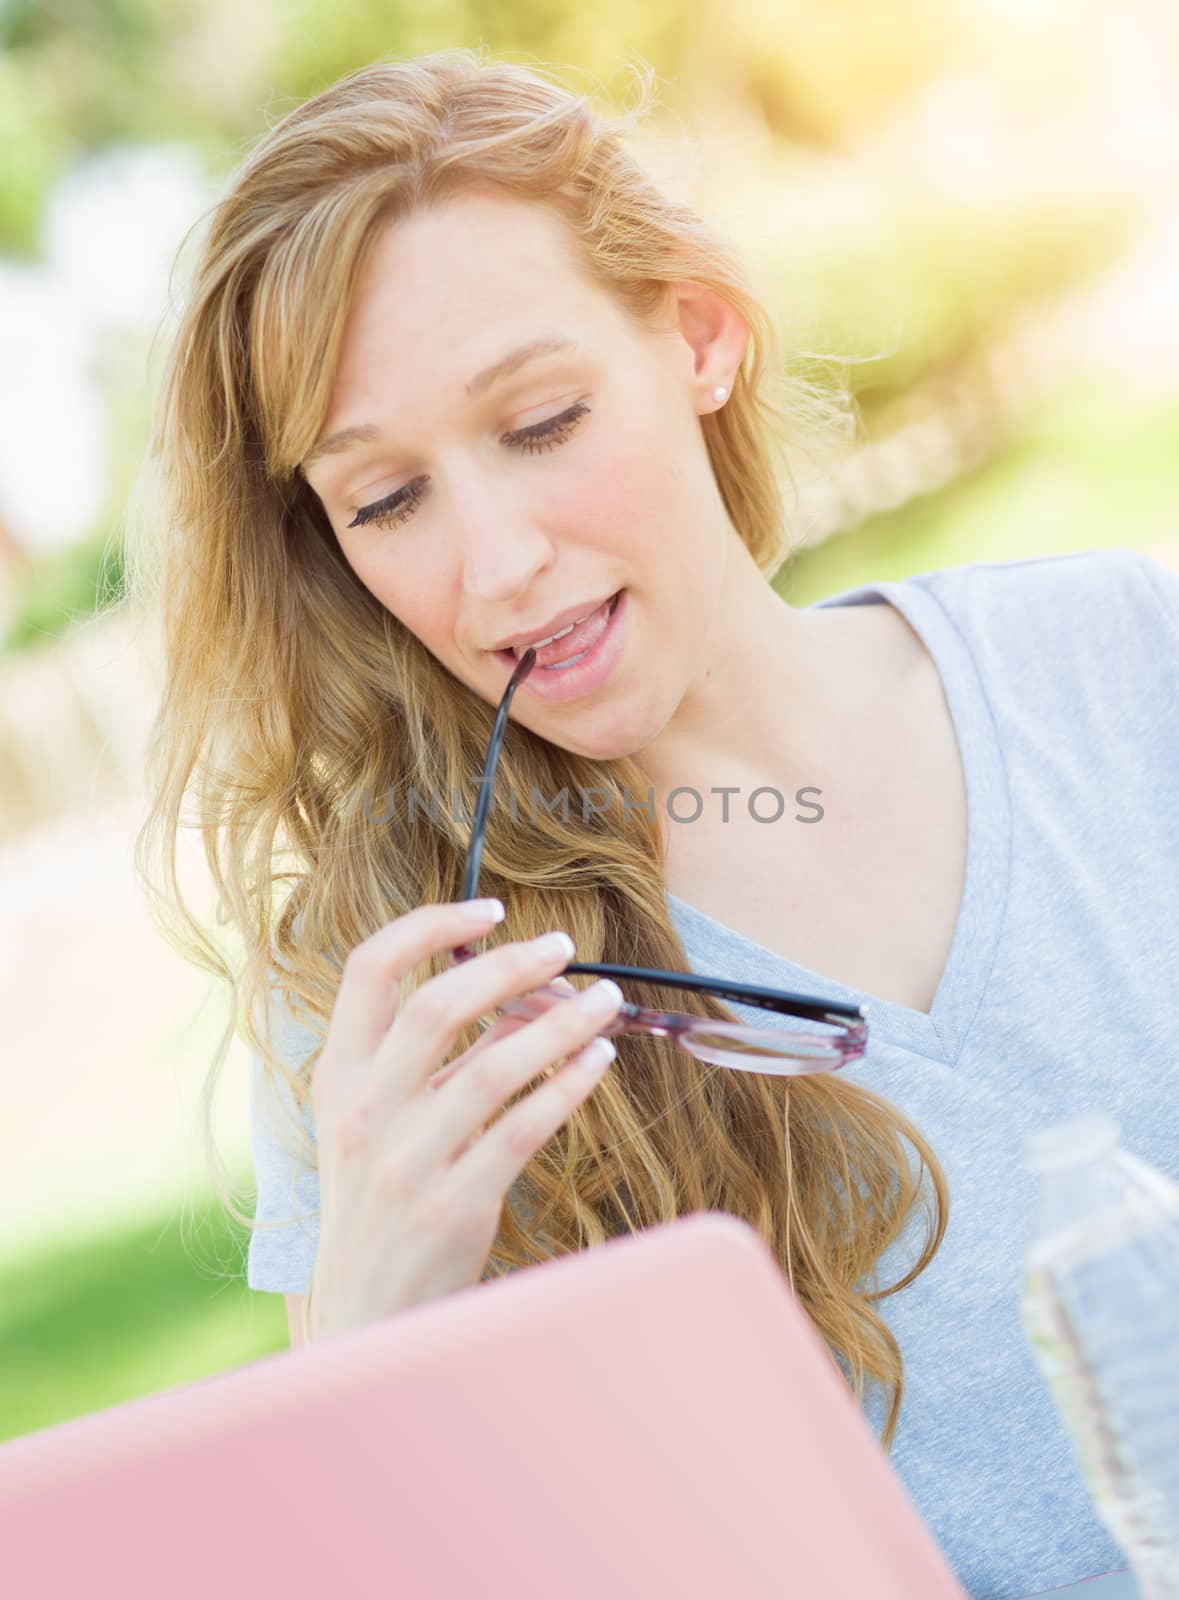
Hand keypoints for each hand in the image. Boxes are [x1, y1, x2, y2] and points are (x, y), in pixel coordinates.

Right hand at [306, 902, 622, 1340]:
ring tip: (606, 1003)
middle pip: (439, 1005)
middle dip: (511, 965)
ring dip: (561, 1024)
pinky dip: (569, 1084)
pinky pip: (525, 1127)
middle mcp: (363, 1112)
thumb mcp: (375, 1123)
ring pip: (495, 1064)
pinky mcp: (454, 1204)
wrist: (365, 1313)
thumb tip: (514, 990)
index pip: (368, 969)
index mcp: (336, 1077)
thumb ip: (427, 1060)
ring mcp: (406, 1161)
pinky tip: (598, 1060)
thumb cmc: (379, 1203)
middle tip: (564, 949)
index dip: (428, 925)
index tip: (487, 911)